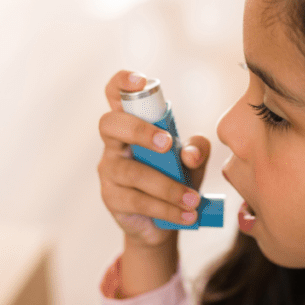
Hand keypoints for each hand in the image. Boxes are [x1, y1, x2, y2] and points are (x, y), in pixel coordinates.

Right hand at [97, 70, 211, 248]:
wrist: (163, 223)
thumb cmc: (175, 179)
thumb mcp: (191, 162)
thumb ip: (196, 150)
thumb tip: (190, 155)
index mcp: (131, 124)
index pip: (115, 95)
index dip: (122, 83)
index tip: (141, 82)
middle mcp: (114, 144)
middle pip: (110, 125)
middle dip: (139, 131)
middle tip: (167, 144)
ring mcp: (109, 171)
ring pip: (131, 172)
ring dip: (167, 187)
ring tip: (194, 200)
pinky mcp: (112, 198)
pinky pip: (138, 201)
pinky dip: (167, 209)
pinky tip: (187, 215)